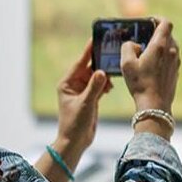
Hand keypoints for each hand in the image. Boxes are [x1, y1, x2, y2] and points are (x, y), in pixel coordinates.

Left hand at [54, 39, 111, 154]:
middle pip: (89, 68)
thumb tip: (102, 72)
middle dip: (99, 62)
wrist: (76, 142)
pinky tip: (111, 86)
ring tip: (113, 73)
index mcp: (67, 83)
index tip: (96, 39)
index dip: (88, 52)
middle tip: (111, 52)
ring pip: (96, 77)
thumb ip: (94, 87)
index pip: (79, 63)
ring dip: (104, 76)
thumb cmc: (75, 124)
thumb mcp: (85, 104)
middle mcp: (74, 85)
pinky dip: (106, 85)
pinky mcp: (90, 98)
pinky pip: (100, 85)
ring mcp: (83, 91)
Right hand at [121, 17, 179, 114]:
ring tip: (145, 52)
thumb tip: (133, 44)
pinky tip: (150, 66)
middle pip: (167, 34)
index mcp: (161, 46)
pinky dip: (162, 57)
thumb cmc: (140, 84)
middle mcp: (171, 52)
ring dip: (159, 46)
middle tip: (142, 37)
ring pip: (169, 46)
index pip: (166, 23)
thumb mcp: (126, 63)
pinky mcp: (175, 72)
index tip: (148, 21)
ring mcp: (175, 62)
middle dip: (155, 33)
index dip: (157, 19)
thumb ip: (127, 47)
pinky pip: (170, 58)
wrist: (155, 105)